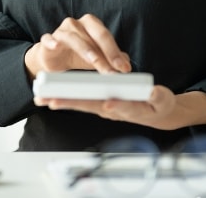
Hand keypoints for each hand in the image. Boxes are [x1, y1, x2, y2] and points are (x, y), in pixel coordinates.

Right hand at [24, 14, 131, 76]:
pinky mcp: (47, 40)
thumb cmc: (77, 55)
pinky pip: (48, 38)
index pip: (106, 36)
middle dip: (106, 52)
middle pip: (94, 34)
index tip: (125, 69)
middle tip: (113, 70)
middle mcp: (77, 23)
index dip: (116, 52)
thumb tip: (127, 64)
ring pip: (74, 37)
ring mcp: (61, 30)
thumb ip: (111, 59)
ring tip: (94, 62)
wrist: (53, 58)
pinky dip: (52, 41)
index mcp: (92, 24)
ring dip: (86, 50)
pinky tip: (56, 46)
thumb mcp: (97, 59)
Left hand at [35, 84, 180, 130]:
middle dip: (70, 103)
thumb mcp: (163, 100)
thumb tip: (152, 92)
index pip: (116, 106)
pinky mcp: (101, 103)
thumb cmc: (159, 106)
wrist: (157, 113)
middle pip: (89, 105)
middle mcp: (112, 109)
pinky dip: (67, 98)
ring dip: (62, 101)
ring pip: (81, 104)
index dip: (109, 105)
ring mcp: (105, 107)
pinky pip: (82, 100)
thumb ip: (157, 97)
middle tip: (51, 101)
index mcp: (129, 108)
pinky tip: (52, 97)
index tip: (102, 103)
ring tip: (43, 100)